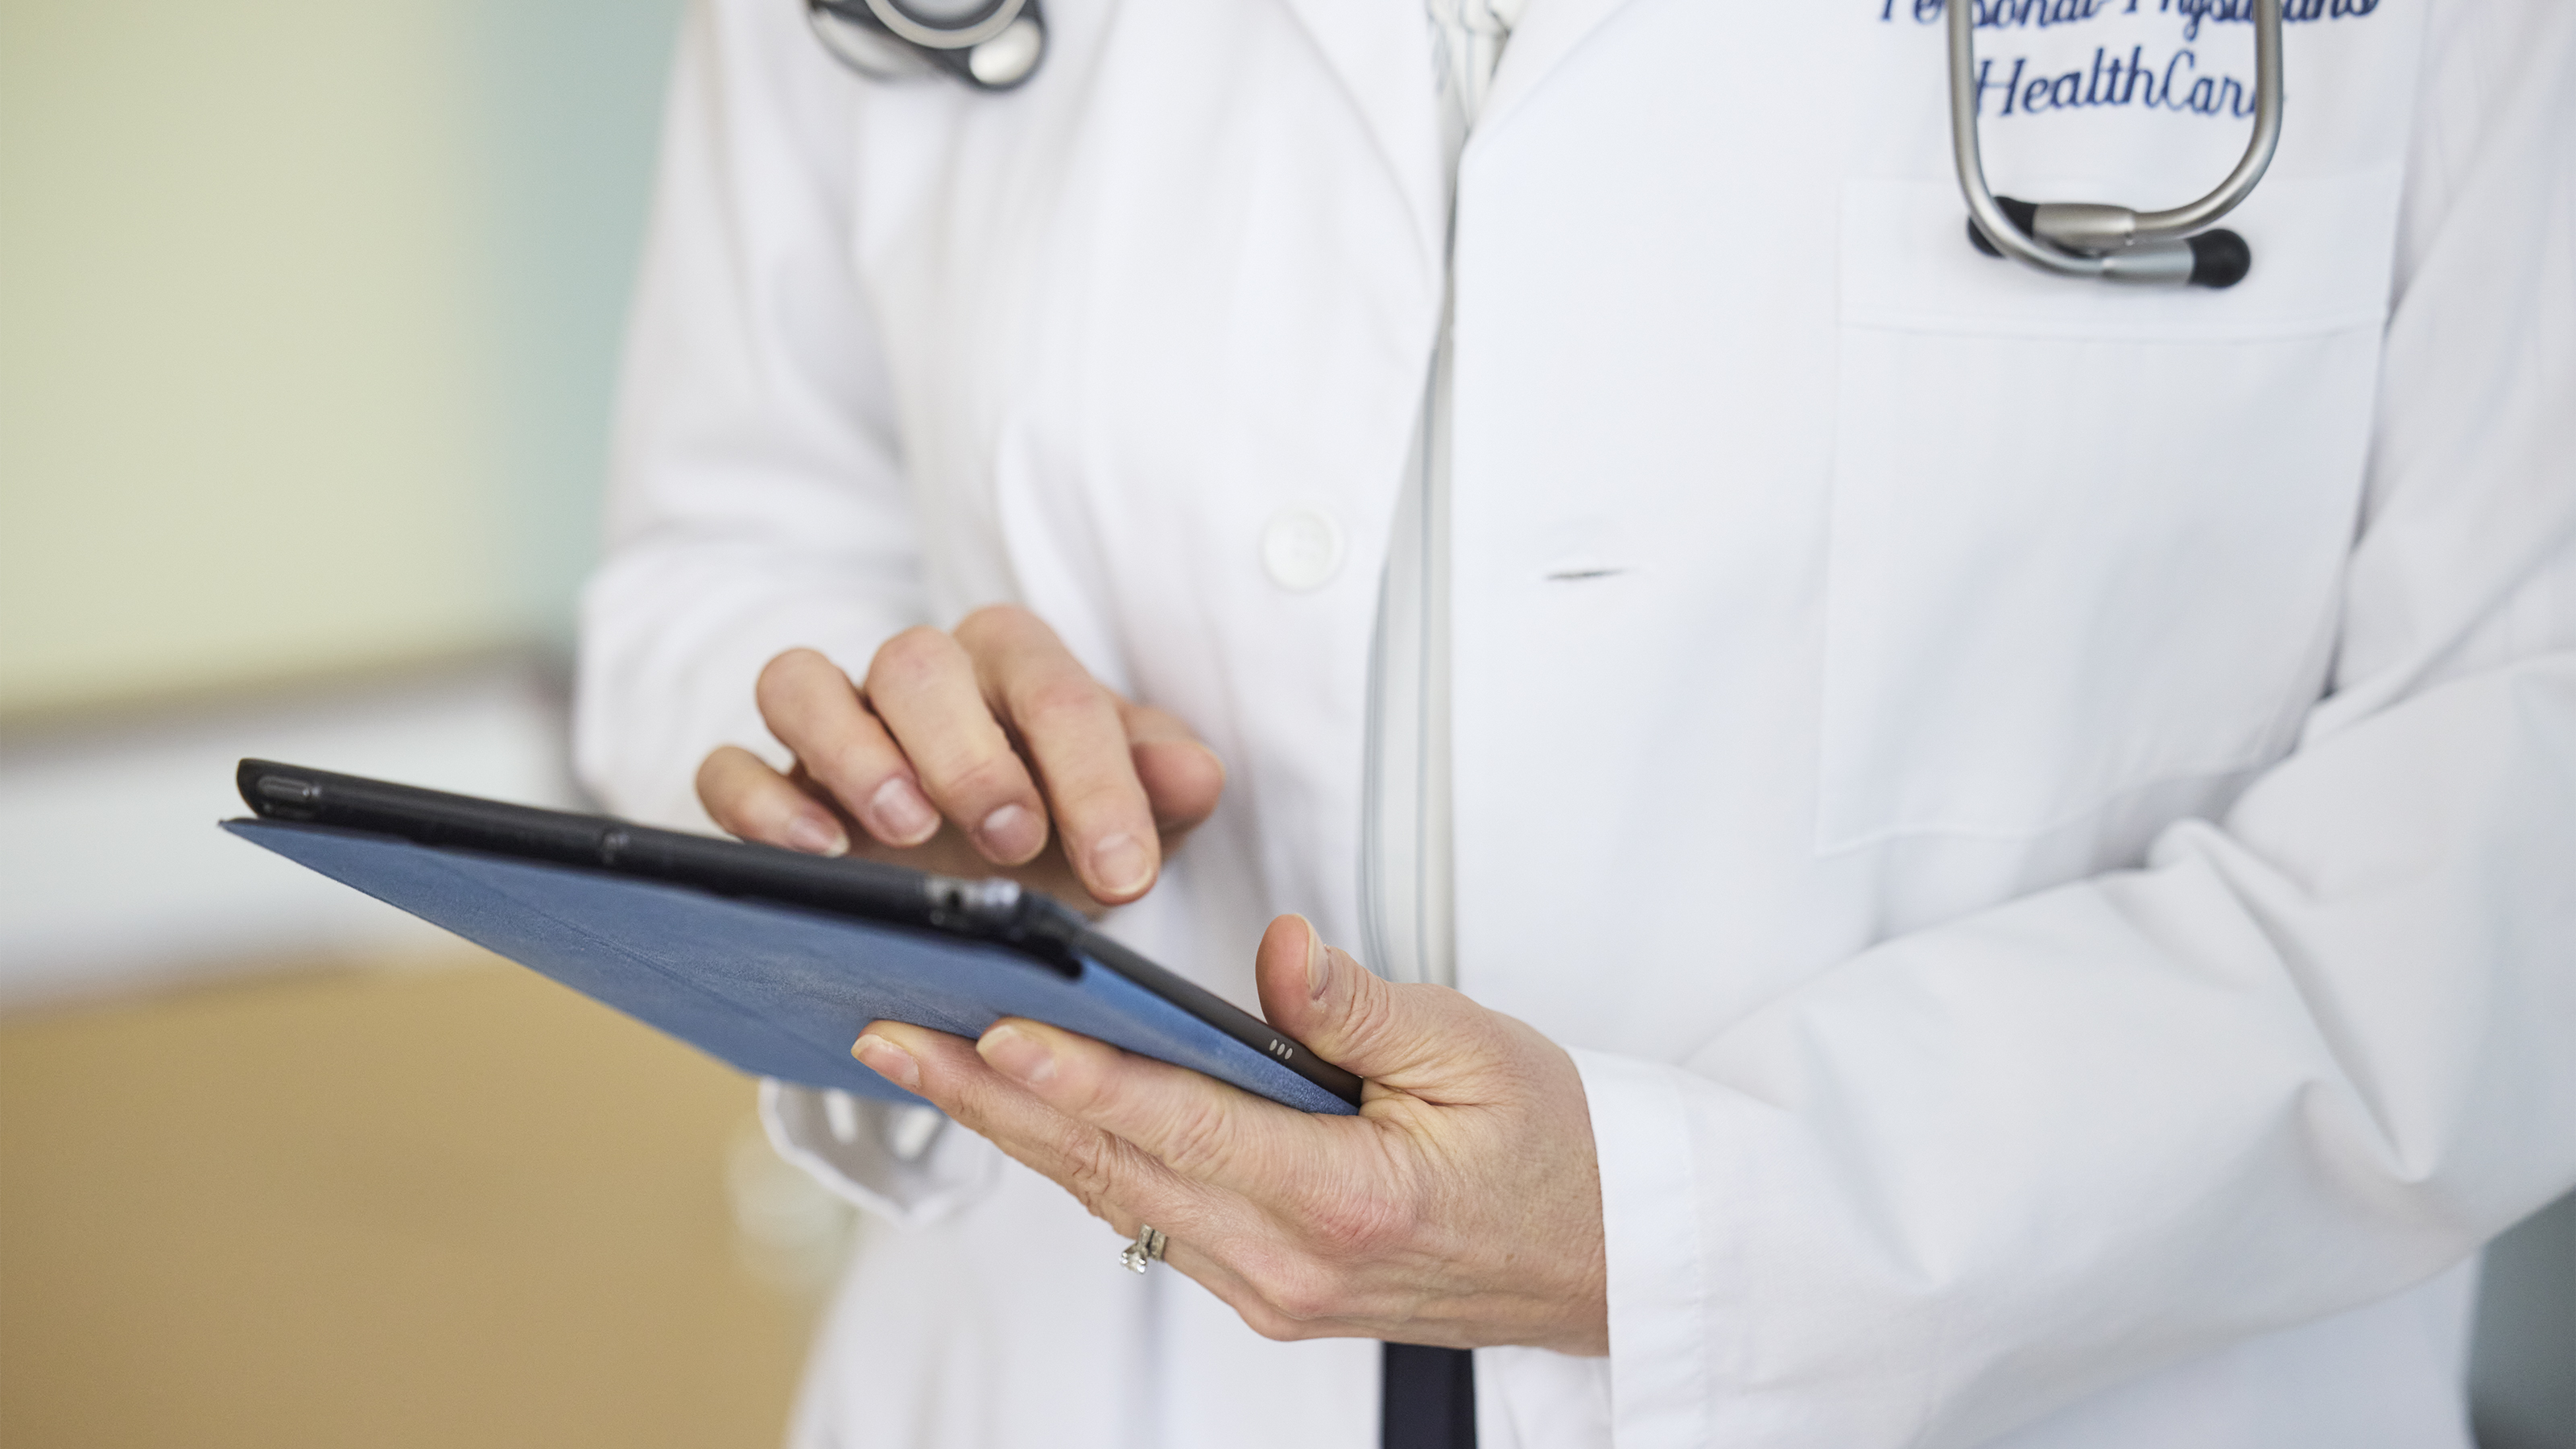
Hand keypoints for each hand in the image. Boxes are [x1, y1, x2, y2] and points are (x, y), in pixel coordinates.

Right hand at [698, 606, 1224, 912]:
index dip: (1094, 777)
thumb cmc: (1060, 826)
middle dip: (968, 752)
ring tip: (907, 831)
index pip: (1053, 691)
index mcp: (1013, 665)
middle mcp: (915, 677)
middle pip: (916, 662)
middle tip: (1013, 838)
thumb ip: (1165, 790)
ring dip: (850, 752)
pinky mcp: (763, 783)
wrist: (981, 878)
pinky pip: (727, 765)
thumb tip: (1196, 773)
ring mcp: (829, 726)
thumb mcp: (1129, 815)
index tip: (1125, 871)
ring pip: (801, 684)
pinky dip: (758, 801)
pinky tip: (814, 852)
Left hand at [847, 916, 1609, 1353]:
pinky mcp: (1266, 1289)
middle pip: (1111, 1167)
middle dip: (990, 1101)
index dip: (1076, 1077)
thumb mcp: (1479, 1051)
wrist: (1609, 1261)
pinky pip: (1148, 1217)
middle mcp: (1289, 1263)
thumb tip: (1272, 950)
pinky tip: (1022, 1114)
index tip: (987, 1032)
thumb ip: (1360, 1004)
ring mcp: (1271, 1289)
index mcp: (1345, 1200)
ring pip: (1114, 1196)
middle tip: (889, 1037)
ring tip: (924, 1063)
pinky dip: (1077, 1159)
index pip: (1179, 1126)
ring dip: (1014, 1130)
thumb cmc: (1562, 1153)